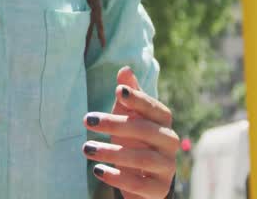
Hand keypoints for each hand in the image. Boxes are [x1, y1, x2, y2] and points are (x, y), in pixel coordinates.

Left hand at [82, 66, 177, 198]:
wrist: (140, 180)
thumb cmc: (132, 141)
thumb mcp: (126, 117)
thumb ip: (127, 95)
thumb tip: (125, 69)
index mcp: (163, 123)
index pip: (155, 109)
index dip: (139, 99)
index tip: (117, 91)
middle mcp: (170, 143)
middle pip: (146, 130)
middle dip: (115, 124)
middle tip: (87, 120)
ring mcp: (167, 167)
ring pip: (143, 158)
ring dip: (111, 152)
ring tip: (86, 148)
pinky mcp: (159, 190)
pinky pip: (140, 184)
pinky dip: (118, 177)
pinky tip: (98, 170)